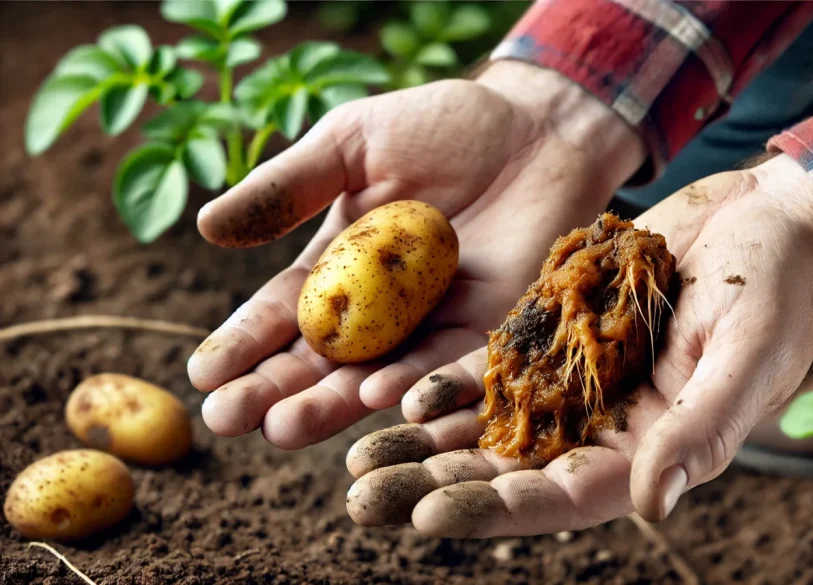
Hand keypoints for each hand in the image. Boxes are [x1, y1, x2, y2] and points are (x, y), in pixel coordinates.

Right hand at [187, 61, 644, 448]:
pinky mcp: (491, 330)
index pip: (281, 315)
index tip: (203, 376)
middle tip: (228, 421)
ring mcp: (434, 325)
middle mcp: (381, 310)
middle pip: (320, 361)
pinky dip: (420, 385)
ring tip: (284, 426)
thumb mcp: (354, 144)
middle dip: (273, 391)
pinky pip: (452, 366)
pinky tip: (380, 399)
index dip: (243, 346)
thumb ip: (289, 187)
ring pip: (377, 376)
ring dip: (332, 404)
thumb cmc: (444, 124)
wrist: (539, 128)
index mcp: (339, 268)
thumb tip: (204, 227)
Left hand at [344, 154, 812, 535]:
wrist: (765, 219)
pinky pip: (494, 367)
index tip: (426, 516)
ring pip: (488, 427)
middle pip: (506, 472)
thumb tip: (649, 507)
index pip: (560, 495)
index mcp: (650, 449)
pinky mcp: (558, 332)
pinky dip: (447, 385)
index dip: (493, 509)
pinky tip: (396, 396)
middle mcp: (603, 426)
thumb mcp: (746, 357)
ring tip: (357, 461)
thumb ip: (699, 432)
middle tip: (360, 501)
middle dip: (433, 487)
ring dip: (423, 446)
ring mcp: (576, 381)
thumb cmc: (776, 289)